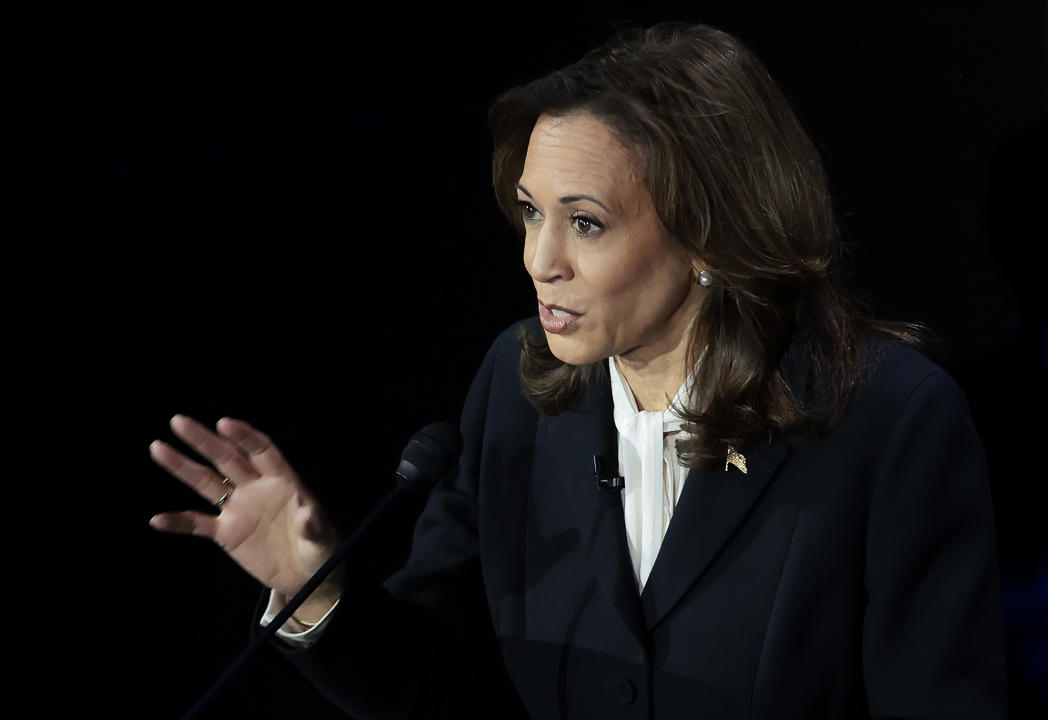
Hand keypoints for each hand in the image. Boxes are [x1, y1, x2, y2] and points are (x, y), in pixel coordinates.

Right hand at [150, 415, 342, 617]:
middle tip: (178, 422)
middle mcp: (256, 488)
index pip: (261, 451)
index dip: (244, 436)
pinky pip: (198, 524)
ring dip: (182, 466)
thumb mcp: (321, 539)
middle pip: (226, 459)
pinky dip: (179, 522)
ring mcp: (239, 509)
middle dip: (204, 441)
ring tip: (158, 448)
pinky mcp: (227, 533)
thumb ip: (313, 525)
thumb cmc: (319, 549)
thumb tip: (305, 513)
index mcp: (282, 481)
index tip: (224, 423)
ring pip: (206, 482)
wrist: (306, 576)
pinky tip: (157, 520)